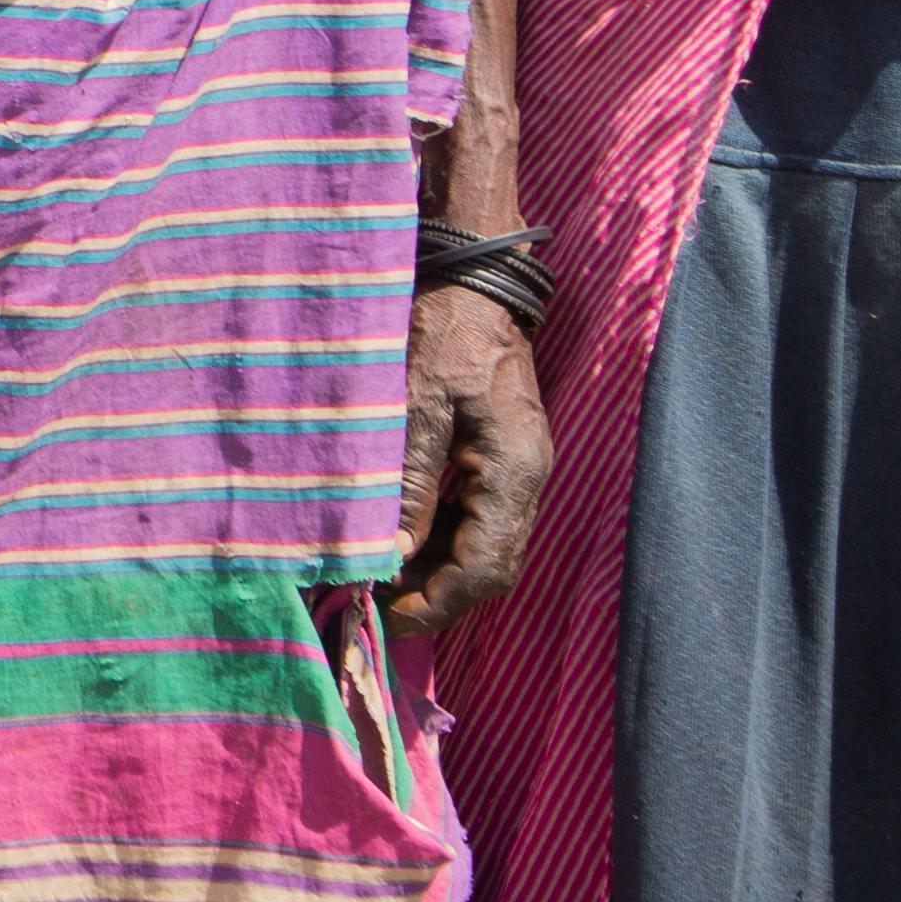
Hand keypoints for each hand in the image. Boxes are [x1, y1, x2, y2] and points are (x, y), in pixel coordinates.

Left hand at [390, 284, 547, 633]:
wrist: (475, 281)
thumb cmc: (443, 332)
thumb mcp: (415, 403)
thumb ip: (408, 481)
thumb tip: (393, 553)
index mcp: (513, 472)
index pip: (484, 568)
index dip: (437, 604)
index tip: (386, 620)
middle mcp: (525, 480)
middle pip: (490, 568)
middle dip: (437, 597)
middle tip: (375, 608)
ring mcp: (516, 470)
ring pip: (484, 546)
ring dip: (436, 571)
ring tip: (378, 581)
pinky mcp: (499, 457)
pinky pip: (476, 518)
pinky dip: (439, 538)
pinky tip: (397, 540)